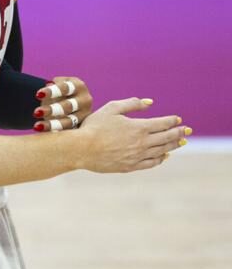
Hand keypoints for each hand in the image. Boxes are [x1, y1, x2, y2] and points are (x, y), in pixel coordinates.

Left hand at [33, 76, 93, 130]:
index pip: (65, 88)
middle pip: (68, 106)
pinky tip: (46, 135)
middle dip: (52, 109)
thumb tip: (48, 87)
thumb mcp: (55, 86)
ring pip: (69, 121)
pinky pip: (69, 131)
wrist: (64, 101)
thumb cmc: (57, 92)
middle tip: (36, 112)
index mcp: (78, 85)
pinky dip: (56, 132)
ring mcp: (85, 114)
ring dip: (53, 124)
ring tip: (38, 126)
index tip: (38, 95)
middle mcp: (85, 100)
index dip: (51, 91)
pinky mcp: (82, 126)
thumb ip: (52, 88)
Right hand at [75, 98, 189, 172]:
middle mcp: (142, 142)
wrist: (81, 149)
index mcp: (139, 127)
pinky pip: (152, 162)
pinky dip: (161, 158)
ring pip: (162, 150)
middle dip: (178, 133)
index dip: (172, 121)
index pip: (162, 123)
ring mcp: (138, 156)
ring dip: (173, 145)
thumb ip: (131, 104)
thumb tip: (149, 102)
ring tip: (181, 142)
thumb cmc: (94, 126)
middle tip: (187, 131)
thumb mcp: (111, 109)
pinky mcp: (132, 166)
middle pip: (167, 137)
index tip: (178, 119)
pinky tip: (165, 156)